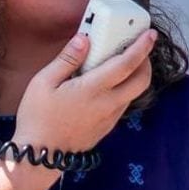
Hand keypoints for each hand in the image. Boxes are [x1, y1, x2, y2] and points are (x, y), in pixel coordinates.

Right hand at [14, 27, 156, 154]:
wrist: (41, 155)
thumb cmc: (38, 117)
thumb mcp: (43, 82)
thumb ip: (67, 59)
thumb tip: (84, 39)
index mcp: (94, 89)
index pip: (127, 64)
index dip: (141, 47)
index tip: (150, 34)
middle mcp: (108, 104)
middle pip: (142, 81)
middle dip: (146, 61)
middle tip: (138, 48)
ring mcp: (109, 118)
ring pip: (134, 94)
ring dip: (136, 76)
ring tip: (121, 63)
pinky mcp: (106, 127)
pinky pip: (123, 104)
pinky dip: (124, 89)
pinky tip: (107, 85)